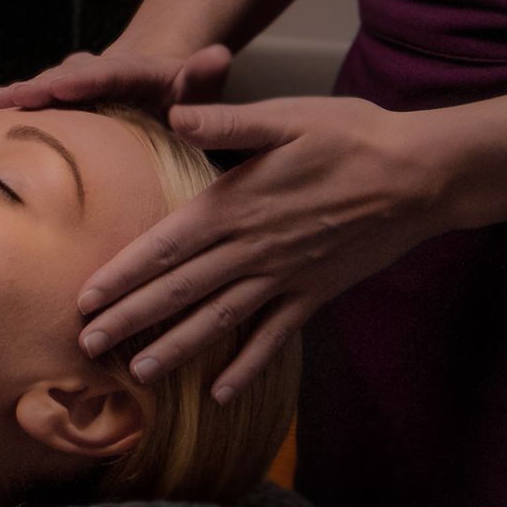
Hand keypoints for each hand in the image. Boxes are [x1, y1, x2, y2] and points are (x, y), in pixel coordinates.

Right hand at [0, 43, 234, 117]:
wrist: (155, 84)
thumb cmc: (182, 93)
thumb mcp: (201, 85)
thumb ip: (206, 75)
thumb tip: (218, 54)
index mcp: (130, 70)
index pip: (107, 73)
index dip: (83, 80)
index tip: (62, 85)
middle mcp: (95, 71)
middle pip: (66, 78)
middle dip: (39, 88)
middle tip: (11, 98)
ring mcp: (74, 83)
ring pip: (46, 88)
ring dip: (20, 97)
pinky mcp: (61, 99)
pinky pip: (36, 103)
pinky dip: (14, 108)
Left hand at [70, 94, 465, 401]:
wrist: (421, 176)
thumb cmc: (351, 136)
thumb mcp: (287, 116)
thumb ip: (227, 120)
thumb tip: (174, 113)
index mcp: (236, 204)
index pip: (164, 247)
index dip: (123, 275)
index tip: (85, 299)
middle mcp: (253, 249)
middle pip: (180, 291)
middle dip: (131, 320)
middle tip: (86, 347)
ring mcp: (285, 278)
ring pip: (219, 321)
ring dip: (176, 349)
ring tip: (138, 373)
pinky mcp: (315, 294)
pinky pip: (274, 338)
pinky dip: (247, 367)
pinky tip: (222, 394)